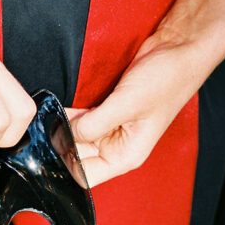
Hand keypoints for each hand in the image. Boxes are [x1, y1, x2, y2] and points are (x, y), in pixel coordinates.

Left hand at [63, 30, 209, 186]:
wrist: (178, 49)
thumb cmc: (166, 81)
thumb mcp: (126, 105)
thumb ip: (93, 125)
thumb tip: (62, 134)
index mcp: (125, 156)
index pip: (85, 175)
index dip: (65, 163)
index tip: (50, 143)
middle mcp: (116, 146)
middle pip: (75, 155)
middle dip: (60, 140)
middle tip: (47, 123)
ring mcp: (110, 127)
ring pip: (75, 135)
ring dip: (63, 125)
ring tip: (51, 112)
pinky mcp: (106, 108)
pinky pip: (80, 117)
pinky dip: (68, 112)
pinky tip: (60, 103)